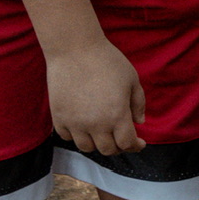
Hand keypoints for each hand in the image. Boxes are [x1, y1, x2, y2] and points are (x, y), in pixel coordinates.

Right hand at [47, 37, 145, 155]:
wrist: (75, 49)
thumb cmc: (107, 61)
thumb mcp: (132, 79)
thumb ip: (138, 103)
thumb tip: (140, 122)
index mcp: (117, 115)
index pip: (127, 144)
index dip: (135, 146)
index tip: (139, 142)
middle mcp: (96, 124)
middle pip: (107, 150)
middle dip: (118, 146)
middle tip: (121, 138)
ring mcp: (75, 122)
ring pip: (86, 147)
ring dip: (97, 144)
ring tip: (102, 134)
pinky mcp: (59, 117)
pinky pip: (67, 137)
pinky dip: (76, 136)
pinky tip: (83, 126)